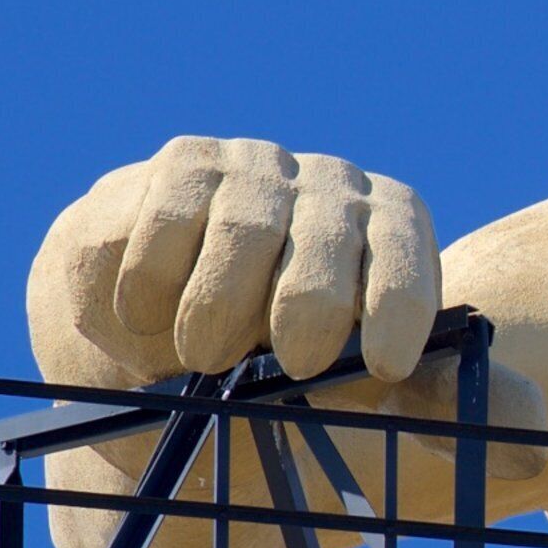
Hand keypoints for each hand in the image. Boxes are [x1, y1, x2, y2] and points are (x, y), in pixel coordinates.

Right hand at [34, 136, 439, 387]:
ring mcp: (259, 165)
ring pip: (243, 233)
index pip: (404, 259)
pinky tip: (142, 319)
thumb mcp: (340, 373)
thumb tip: (379, 387)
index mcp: (391, 225)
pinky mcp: (187, 161)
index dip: (398, 311)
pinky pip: (166, 222)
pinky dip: (150, 283)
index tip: (385, 366)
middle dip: (307, 315)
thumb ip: (364, 379)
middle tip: (292, 363)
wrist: (174, 319)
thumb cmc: (279, 354)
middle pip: (324, 248)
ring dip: (218, 305)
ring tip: (203, 355)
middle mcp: (332, 182)